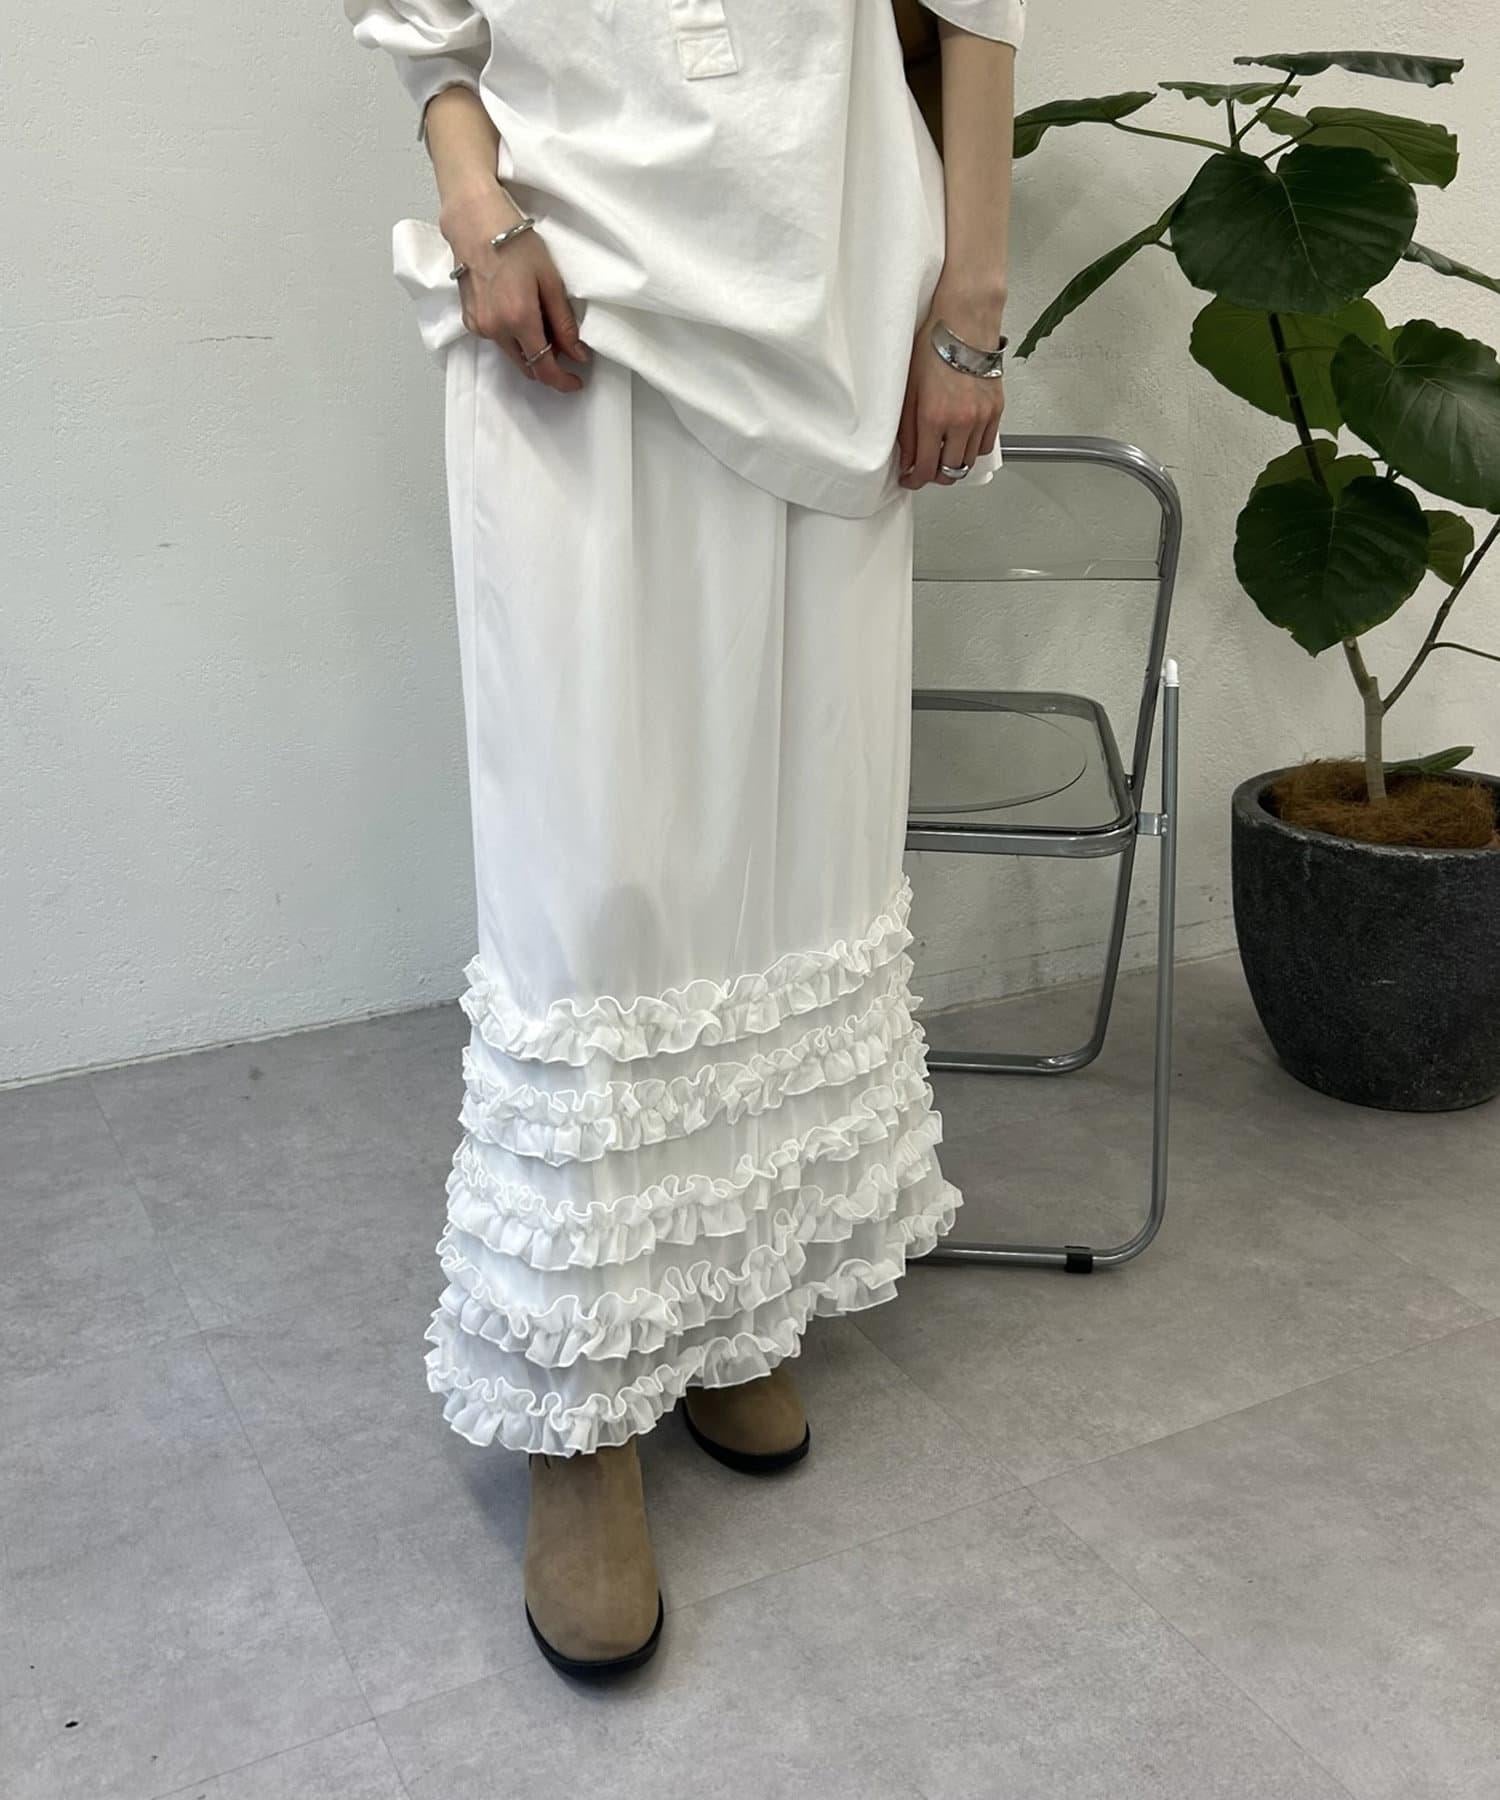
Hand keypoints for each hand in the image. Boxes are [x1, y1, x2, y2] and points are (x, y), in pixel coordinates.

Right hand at [439, 185, 589, 392]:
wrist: (474, 222)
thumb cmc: (514, 242)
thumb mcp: (550, 280)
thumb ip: (563, 322)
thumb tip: (577, 354)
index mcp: (519, 320)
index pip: (543, 368)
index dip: (562, 381)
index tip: (575, 381)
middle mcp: (496, 330)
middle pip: (527, 366)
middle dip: (548, 365)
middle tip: (564, 347)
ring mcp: (480, 327)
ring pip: (512, 355)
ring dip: (530, 350)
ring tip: (541, 322)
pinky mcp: (470, 320)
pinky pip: (497, 340)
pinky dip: (512, 337)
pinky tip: (518, 313)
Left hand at [897, 289, 1004, 489]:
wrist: (965, 323)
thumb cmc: (933, 347)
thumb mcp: (909, 390)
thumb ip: (907, 430)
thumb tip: (907, 460)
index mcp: (934, 418)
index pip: (926, 468)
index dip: (915, 480)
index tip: (909, 478)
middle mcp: (961, 422)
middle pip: (950, 472)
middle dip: (934, 476)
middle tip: (924, 469)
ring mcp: (982, 418)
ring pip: (969, 462)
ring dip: (953, 464)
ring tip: (941, 454)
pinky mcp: (996, 410)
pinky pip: (985, 445)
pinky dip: (972, 450)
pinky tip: (960, 440)